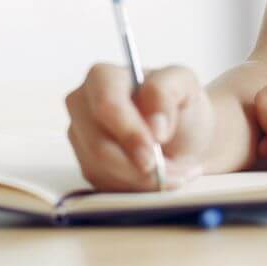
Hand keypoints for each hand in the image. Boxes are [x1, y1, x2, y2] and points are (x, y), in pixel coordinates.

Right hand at [64, 63, 214, 191]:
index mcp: (102, 77)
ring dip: (141, 180)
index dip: (129, 133)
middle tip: (172, 172)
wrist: (185, 137)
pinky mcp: (86, 166)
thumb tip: (154, 125)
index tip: (153, 155)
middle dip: (137, 166)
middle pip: (99, 145)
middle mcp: (82, 105)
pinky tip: (156, 178)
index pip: (106, 106)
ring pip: (101, 170)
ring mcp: (81, 138)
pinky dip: (136, 188)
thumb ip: (167, 91)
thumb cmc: (181, 106)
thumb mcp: (185, 84)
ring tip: (172, 172)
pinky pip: (105, 186)